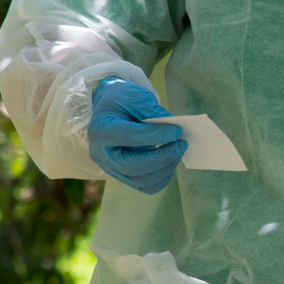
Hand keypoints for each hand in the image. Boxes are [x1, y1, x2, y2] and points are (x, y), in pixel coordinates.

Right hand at [88, 77, 186, 193]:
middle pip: (134, 166)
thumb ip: (154, 113)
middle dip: (163, 157)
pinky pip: (146, 186)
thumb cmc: (123, 100)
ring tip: (178, 150)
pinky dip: (163, 177)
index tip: (177, 131)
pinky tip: (171, 161)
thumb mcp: (136, 97)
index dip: (156, 136)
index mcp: (101, 130)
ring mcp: (111, 168)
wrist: (111, 109)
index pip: (129, 137)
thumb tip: (176, 131)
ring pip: (142, 180)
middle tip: (182, 144)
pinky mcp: (122, 176)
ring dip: (166, 167)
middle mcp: (101, 154)